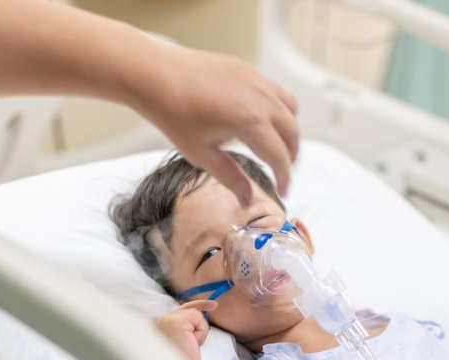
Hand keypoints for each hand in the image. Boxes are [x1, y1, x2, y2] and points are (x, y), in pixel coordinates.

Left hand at [130, 41, 298, 205]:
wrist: (155, 75)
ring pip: (290, 109)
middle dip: (291, 156)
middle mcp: (261, 99)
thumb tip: (248, 201)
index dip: (284, 177)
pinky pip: (276, 92)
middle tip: (281, 172)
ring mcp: (257, 81)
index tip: (283, 191)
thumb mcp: (203, 155)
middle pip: (292, 132)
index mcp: (251, 122)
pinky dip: (278, 110)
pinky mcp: (248, 71)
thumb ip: (231, 178)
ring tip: (277, 145)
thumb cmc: (174, 114)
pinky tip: (261, 120)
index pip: (279, 156)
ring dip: (289, 130)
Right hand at [155, 300, 217, 359]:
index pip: (180, 310)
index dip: (197, 306)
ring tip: (191, 346)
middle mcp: (160, 321)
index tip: (211, 305)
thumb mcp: (183, 343)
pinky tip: (193, 343)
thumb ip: (186, 329)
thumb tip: (199, 315)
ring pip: (195, 314)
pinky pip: (198, 319)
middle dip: (202, 306)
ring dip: (199, 332)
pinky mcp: (176, 321)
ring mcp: (167, 320)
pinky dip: (201, 332)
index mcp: (160, 327)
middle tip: (214, 305)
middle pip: (188, 308)